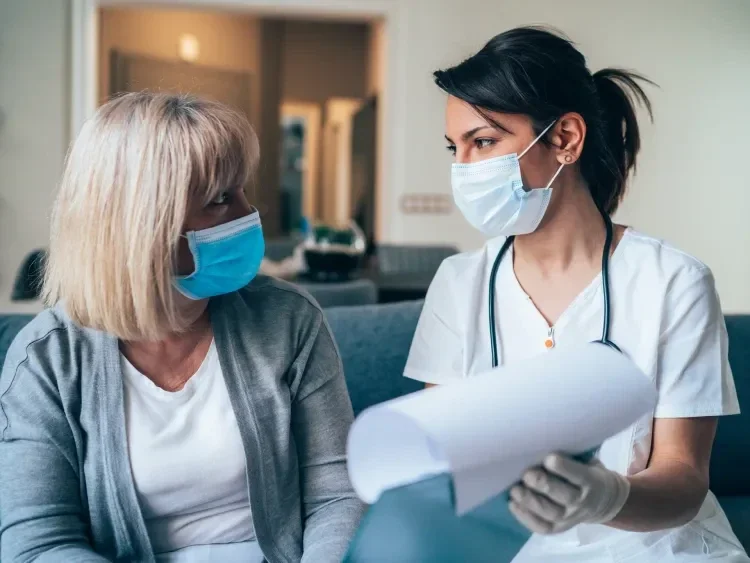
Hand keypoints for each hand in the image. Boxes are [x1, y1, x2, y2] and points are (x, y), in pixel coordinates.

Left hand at [508, 453, 629, 534]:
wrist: (603, 500)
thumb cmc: (586, 470)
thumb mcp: (587, 461)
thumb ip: (570, 456)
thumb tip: (541, 440)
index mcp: (592, 481)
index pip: (578, 476)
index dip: (563, 468)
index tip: (548, 458)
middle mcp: (582, 502)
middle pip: (563, 496)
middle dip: (543, 485)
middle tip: (526, 474)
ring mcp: (571, 518)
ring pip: (550, 514)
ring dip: (530, 502)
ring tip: (514, 490)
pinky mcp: (560, 528)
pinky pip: (543, 527)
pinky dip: (526, 517)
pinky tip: (513, 504)